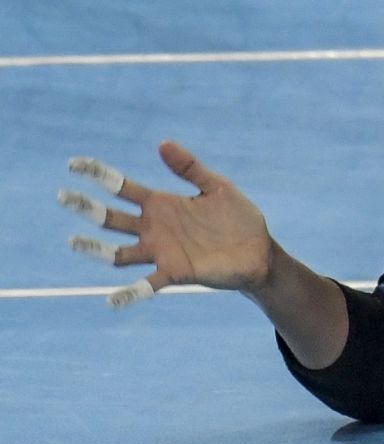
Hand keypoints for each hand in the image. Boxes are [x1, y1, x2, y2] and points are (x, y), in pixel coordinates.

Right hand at [57, 141, 273, 307]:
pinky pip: (145, 285)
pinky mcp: (175, 273)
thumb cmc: (237, 218)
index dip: (99, 175)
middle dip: (87, 207)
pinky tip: (111, 301)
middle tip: (63, 196)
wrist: (259, 251)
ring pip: (118, 253)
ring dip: (95, 249)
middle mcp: (154, 228)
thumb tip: (162, 143)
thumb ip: (190, 167)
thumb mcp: (216, 186)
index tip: (74, 164)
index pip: (122, 188)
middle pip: (111, 219)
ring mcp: (161, 252)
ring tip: (73, 242)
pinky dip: (129, 293)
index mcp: (162, 204)